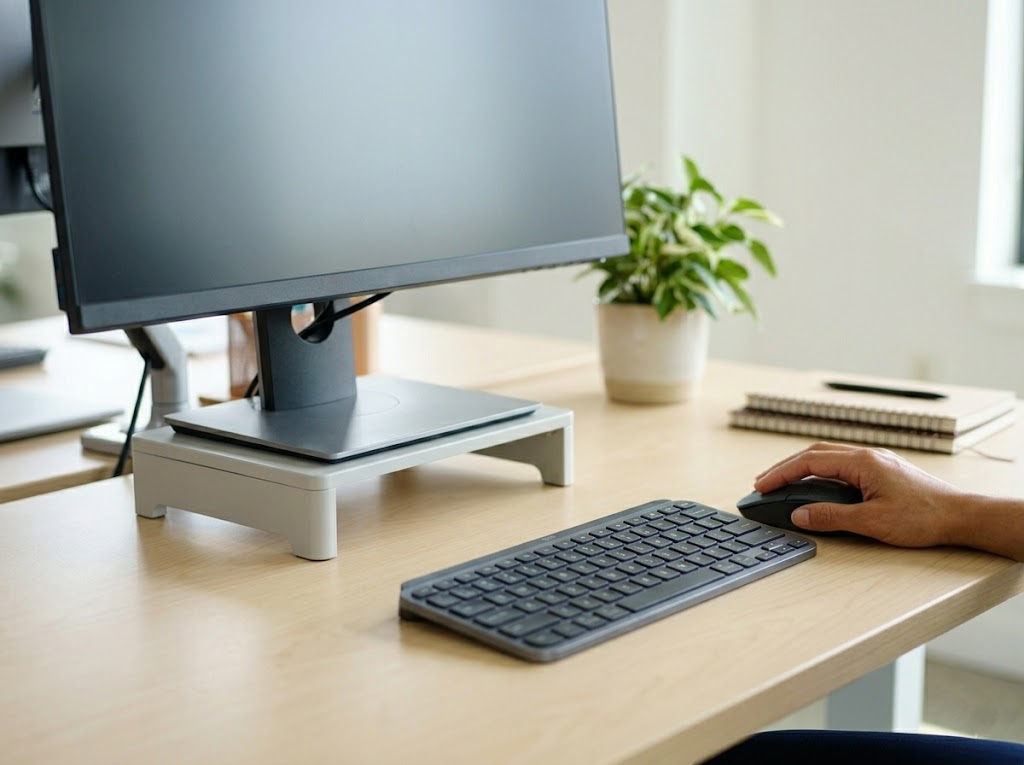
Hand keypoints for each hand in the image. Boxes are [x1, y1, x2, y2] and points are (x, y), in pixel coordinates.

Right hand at [753, 442, 969, 548]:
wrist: (962, 517)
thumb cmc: (924, 518)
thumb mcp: (872, 522)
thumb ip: (832, 517)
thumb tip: (800, 514)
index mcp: (862, 462)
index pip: (809, 462)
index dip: (781, 473)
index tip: (761, 486)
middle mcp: (868, 456)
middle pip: (815, 454)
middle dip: (786, 468)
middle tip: (764, 484)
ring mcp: (876, 462)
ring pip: (829, 458)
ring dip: (803, 469)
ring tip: (784, 485)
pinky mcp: (883, 471)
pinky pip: (842, 465)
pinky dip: (821, 473)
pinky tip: (817, 487)